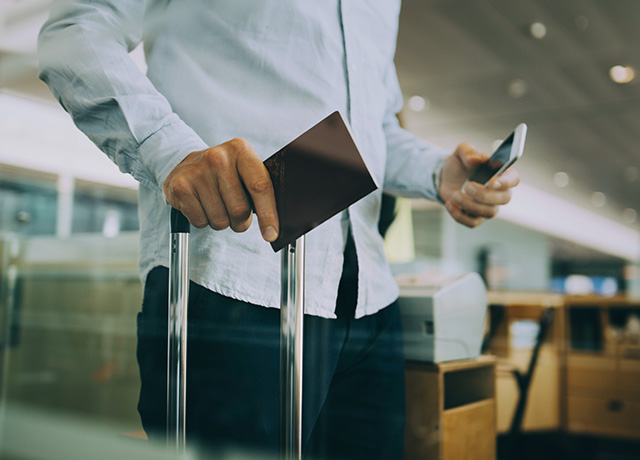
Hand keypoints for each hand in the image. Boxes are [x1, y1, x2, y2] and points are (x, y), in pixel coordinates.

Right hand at [163, 138, 278, 241]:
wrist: (187, 165)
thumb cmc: (224, 174)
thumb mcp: (245, 171)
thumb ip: (261, 191)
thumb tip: (274, 227)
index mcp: (241, 150)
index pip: (260, 186)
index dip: (269, 215)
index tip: (271, 234)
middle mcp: (218, 157)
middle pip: (240, 209)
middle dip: (241, 221)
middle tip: (236, 213)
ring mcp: (197, 171)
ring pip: (220, 220)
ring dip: (222, 221)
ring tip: (217, 205)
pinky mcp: (180, 187)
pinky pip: (200, 221)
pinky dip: (203, 220)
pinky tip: (201, 204)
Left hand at [438, 143, 519, 227]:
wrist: (445, 179)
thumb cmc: (460, 165)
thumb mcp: (461, 152)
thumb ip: (468, 151)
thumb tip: (476, 160)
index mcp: (501, 173)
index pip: (513, 179)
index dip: (506, 182)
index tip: (491, 182)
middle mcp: (499, 192)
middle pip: (504, 199)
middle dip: (484, 195)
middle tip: (467, 186)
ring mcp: (489, 206)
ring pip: (489, 212)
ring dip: (470, 205)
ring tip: (455, 194)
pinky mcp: (477, 217)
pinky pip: (473, 222)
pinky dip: (459, 215)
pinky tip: (450, 203)